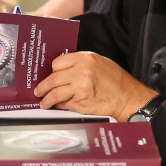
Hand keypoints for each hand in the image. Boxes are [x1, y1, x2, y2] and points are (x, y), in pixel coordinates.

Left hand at [33, 51, 157, 121]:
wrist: (127, 97)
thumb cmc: (115, 80)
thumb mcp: (99, 62)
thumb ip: (81, 63)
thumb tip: (63, 70)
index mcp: (85, 58)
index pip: (57, 63)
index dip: (53, 71)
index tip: (50, 75)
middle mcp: (81, 71)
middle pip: (53, 78)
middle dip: (43, 86)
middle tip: (39, 91)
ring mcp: (80, 88)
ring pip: (55, 93)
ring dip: (47, 99)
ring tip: (44, 102)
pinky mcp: (81, 102)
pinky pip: (64, 104)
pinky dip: (59, 106)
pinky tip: (57, 106)